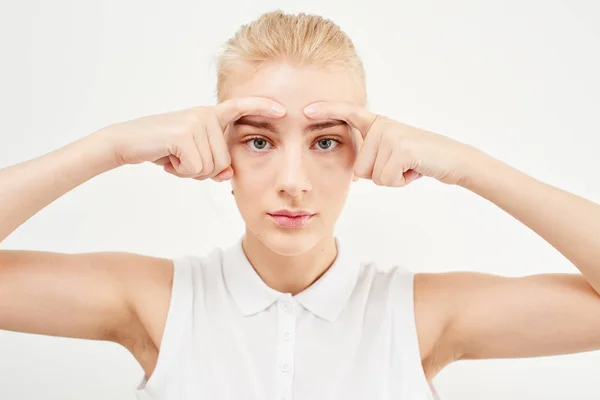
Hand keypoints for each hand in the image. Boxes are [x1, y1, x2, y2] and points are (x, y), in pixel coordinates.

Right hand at [101, 97, 286, 180]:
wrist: (126, 142)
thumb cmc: (162, 149)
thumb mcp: (192, 156)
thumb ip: (214, 162)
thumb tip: (227, 175)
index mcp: (209, 115)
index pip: (240, 108)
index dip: (261, 107)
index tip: (283, 110)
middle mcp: (205, 115)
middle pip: (224, 160)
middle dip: (203, 170)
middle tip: (179, 159)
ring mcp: (195, 122)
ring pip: (211, 167)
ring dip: (190, 171)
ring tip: (172, 157)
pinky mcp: (184, 134)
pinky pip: (197, 168)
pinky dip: (181, 171)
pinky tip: (167, 159)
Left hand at [303, 101, 476, 185]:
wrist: (454, 160)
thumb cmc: (420, 160)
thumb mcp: (392, 155)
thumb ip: (373, 158)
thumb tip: (355, 176)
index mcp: (377, 124)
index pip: (348, 114)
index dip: (326, 111)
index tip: (304, 110)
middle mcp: (381, 126)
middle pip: (359, 168)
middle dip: (380, 174)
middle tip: (403, 164)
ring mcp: (390, 135)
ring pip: (372, 175)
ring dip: (392, 178)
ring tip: (410, 165)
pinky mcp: (400, 148)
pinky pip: (386, 179)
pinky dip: (401, 181)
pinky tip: (415, 169)